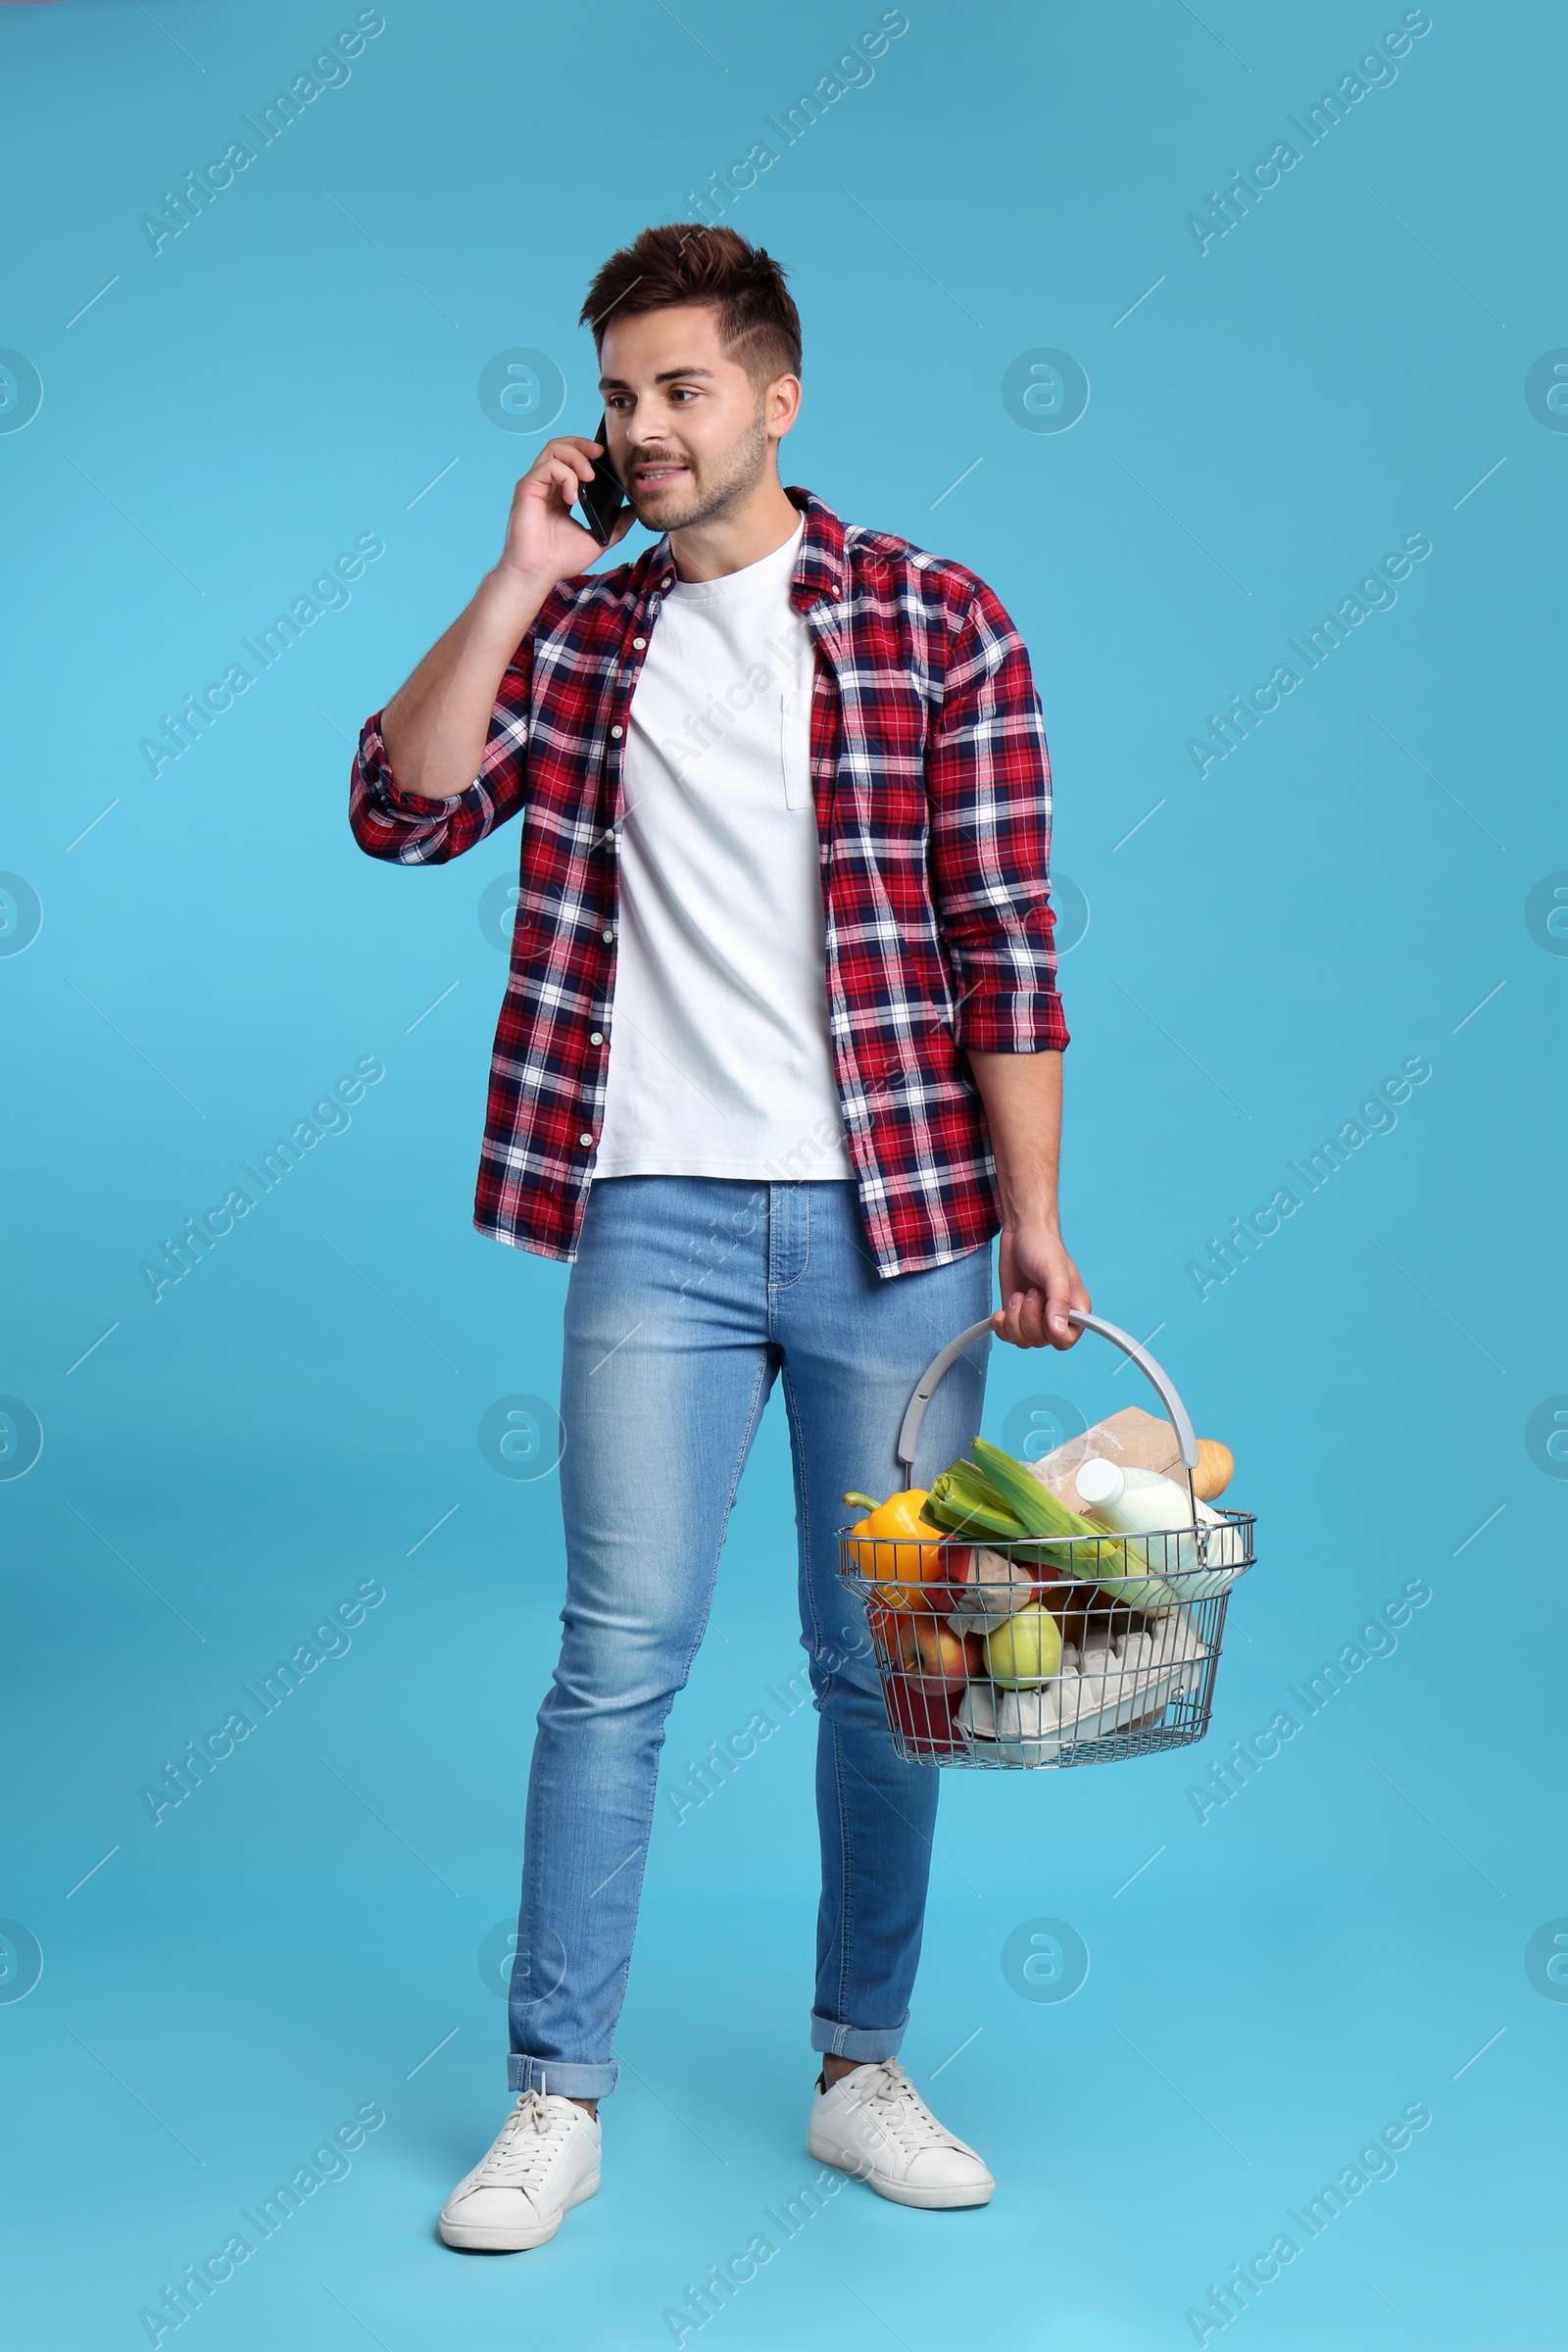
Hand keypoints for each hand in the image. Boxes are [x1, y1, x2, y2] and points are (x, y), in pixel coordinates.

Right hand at [494, 436, 633, 594]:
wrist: (538, 574)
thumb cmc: (560, 560)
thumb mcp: (598, 539)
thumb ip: (617, 524)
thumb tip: (635, 510)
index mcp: (560, 493)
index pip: (571, 458)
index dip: (587, 451)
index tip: (606, 456)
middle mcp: (546, 485)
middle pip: (561, 446)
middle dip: (582, 444)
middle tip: (600, 452)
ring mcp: (535, 485)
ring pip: (554, 449)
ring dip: (576, 456)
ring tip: (589, 477)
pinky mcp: (527, 489)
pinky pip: (549, 467)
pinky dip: (566, 476)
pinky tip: (573, 497)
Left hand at [993, 1224, 1089, 1349]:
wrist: (1021, 1233)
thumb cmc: (1044, 1247)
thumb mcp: (1054, 1272)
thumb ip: (1059, 1301)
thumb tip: (1058, 1330)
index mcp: (1075, 1310)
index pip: (1065, 1340)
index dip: (1050, 1332)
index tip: (1043, 1309)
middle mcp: (1056, 1317)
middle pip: (1040, 1341)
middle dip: (1028, 1318)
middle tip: (1031, 1292)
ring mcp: (1034, 1316)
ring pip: (1022, 1340)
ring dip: (1014, 1320)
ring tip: (1018, 1295)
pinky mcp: (1016, 1313)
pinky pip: (1008, 1335)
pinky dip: (1001, 1326)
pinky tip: (1001, 1311)